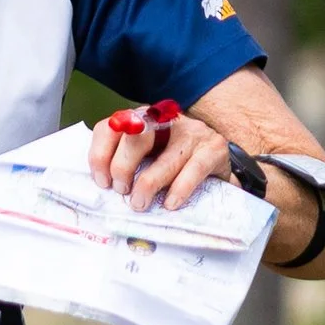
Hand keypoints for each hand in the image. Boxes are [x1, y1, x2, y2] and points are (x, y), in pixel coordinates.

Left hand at [87, 105, 319, 261]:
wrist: (224, 172)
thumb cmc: (177, 171)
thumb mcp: (149, 163)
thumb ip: (128, 167)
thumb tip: (102, 190)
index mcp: (143, 121)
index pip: (111, 126)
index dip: (100, 154)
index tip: (101, 182)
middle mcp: (166, 120)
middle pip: (136, 136)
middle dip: (123, 167)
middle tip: (122, 192)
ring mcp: (192, 131)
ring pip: (164, 157)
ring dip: (148, 185)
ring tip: (140, 205)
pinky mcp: (214, 148)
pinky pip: (193, 170)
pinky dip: (179, 190)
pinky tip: (170, 204)